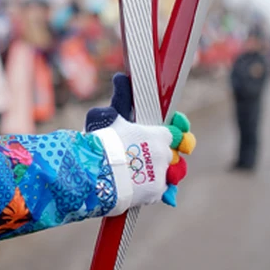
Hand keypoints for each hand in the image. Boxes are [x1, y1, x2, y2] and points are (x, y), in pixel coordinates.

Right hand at [85, 73, 194, 213]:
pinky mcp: (156, 193)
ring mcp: (162, 175)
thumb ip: (120, 98)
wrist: (95, 174)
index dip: (166, 134)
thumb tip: (120, 77)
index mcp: (160, 135)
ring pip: (167, 172)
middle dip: (161, 153)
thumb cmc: (101, 141)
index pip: (173, 132)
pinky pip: (160, 188)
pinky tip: (137, 183)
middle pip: (170, 153)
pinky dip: (150, 186)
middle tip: (142, 155)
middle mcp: (166, 155)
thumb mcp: (108, 115)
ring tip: (139, 171)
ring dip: (158, 170)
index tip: (156, 135)